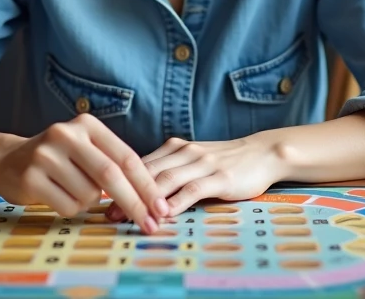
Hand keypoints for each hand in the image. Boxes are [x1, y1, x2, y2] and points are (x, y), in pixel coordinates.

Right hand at [0, 114, 168, 232]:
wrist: (7, 161)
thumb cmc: (59, 160)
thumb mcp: (86, 149)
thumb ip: (113, 164)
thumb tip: (152, 199)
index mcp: (87, 125)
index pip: (126, 157)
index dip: (146, 185)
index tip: (161, 208)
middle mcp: (66, 134)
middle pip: (110, 175)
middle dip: (134, 203)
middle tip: (150, 225)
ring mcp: (46, 155)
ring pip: (89, 195)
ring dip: (90, 203)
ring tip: (73, 190)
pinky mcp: (30, 177)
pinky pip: (68, 206)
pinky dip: (71, 209)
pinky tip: (57, 196)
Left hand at [107, 135, 283, 219]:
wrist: (263, 152)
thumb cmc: (225, 161)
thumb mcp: (193, 160)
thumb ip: (170, 170)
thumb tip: (138, 188)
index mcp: (175, 147)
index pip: (140, 164)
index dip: (119, 181)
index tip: (101, 198)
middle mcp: (184, 152)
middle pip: (147, 172)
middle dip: (125, 192)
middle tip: (107, 213)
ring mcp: (202, 163)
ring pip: (166, 180)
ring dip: (145, 200)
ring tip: (128, 217)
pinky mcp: (220, 177)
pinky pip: (192, 189)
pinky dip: (175, 203)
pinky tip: (164, 215)